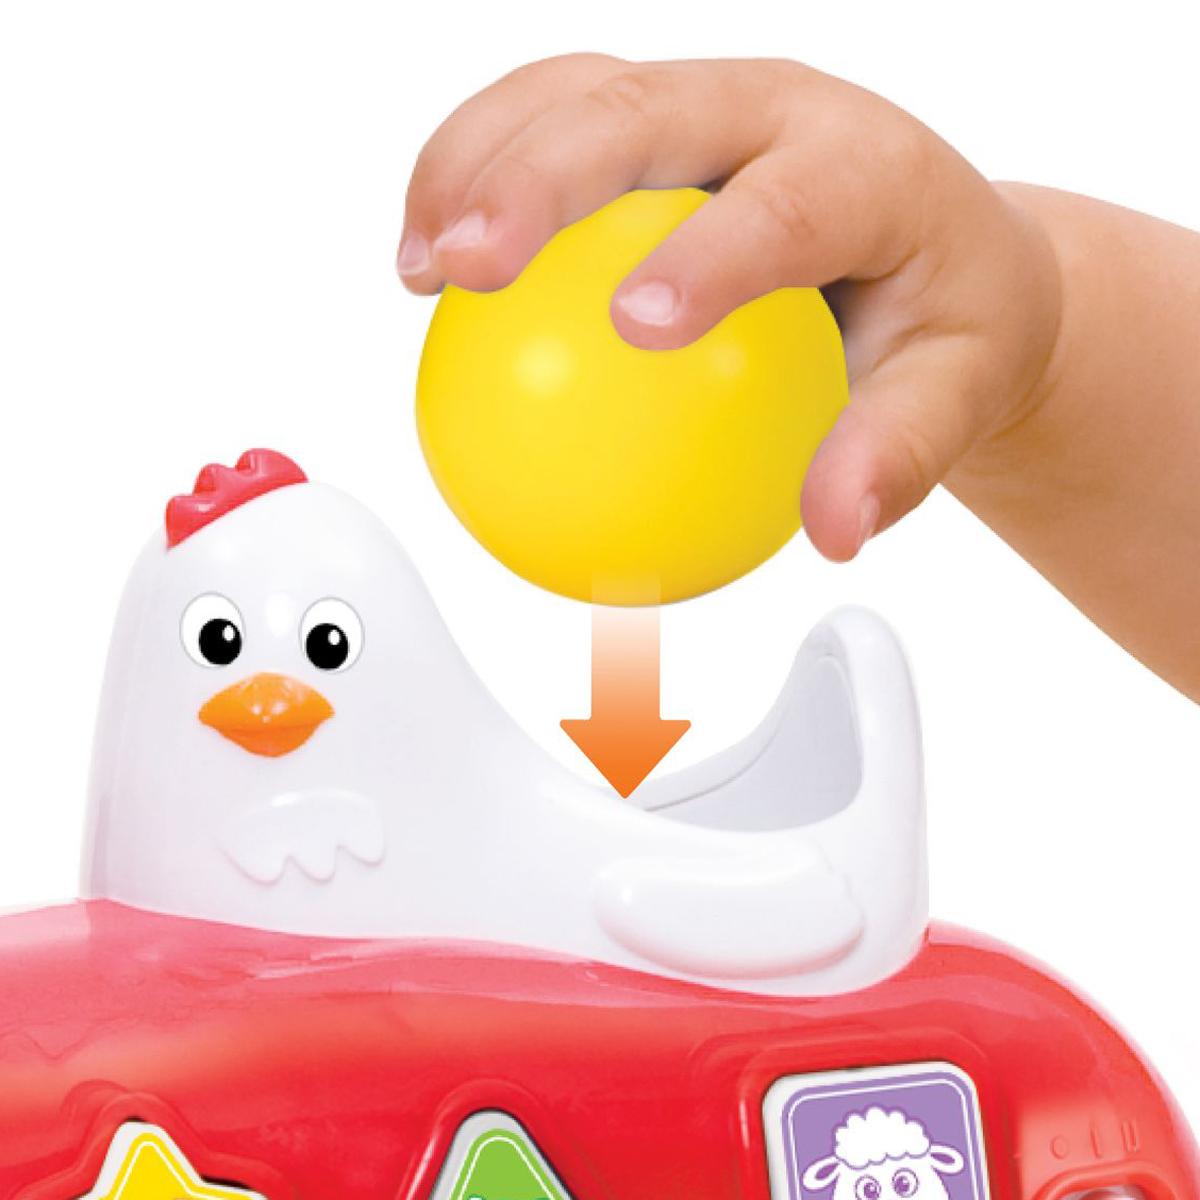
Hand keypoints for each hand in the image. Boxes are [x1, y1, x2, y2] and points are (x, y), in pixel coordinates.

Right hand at [397, 55, 1061, 561]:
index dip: (711, 247)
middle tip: (464, 267)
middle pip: (640, 106)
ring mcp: (700, 104)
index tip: (636, 324)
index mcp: (866, 163)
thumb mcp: (956, 389)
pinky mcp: (645, 124)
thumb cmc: (943, 316)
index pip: (789, 196)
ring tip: (415, 265)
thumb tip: (834, 532)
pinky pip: (542, 125)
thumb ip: (898, 453)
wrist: (933, 246)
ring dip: (473, 163)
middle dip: (538, 175)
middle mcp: (773, 107)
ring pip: (567, 92)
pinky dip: (472, 177)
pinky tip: (430, 261)